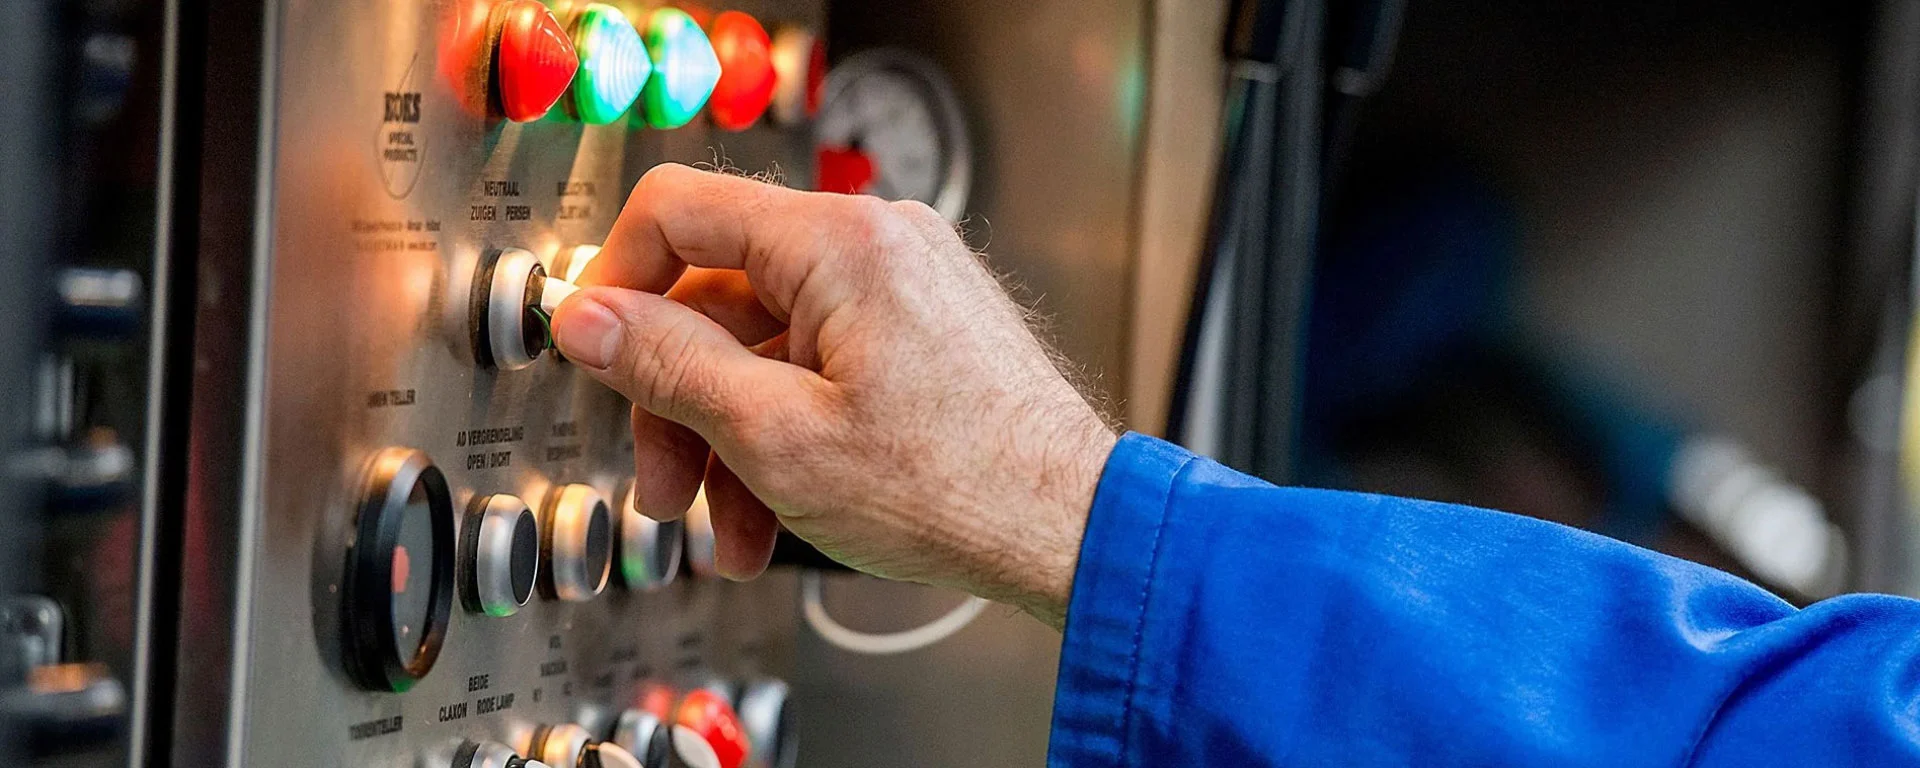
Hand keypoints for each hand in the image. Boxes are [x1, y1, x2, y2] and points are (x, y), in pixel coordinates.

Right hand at [551, 164, 1118, 627]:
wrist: (1069, 531)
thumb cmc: (957, 487)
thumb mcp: (775, 437)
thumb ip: (668, 367)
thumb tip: (586, 318)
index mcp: (839, 243)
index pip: (678, 210)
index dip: (613, 280)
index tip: (590, 350)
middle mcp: (877, 244)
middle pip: (719, 296)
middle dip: (679, 402)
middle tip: (665, 487)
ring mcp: (904, 286)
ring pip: (767, 345)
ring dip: (730, 439)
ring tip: (732, 531)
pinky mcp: (922, 330)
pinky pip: (820, 364)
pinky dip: (786, 431)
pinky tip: (778, 513)